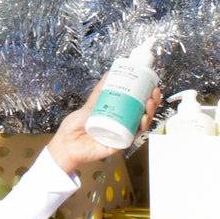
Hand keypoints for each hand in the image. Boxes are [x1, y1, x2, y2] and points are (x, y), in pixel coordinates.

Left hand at [46, 80, 161, 174]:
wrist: (66, 143)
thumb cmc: (75, 128)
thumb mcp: (90, 104)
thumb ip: (100, 91)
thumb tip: (109, 74)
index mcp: (118, 115)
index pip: (137, 105)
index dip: (147, 96)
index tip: (151, 86)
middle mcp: (122, 125)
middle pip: (143, 113)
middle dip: (152, 102)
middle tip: (153, 92)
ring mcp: (121, 134)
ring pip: (142, 124)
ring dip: (150, 113)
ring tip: (149, 103)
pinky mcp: (119, 144)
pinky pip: (133, 136)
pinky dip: (140, 128)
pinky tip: (143, 119)